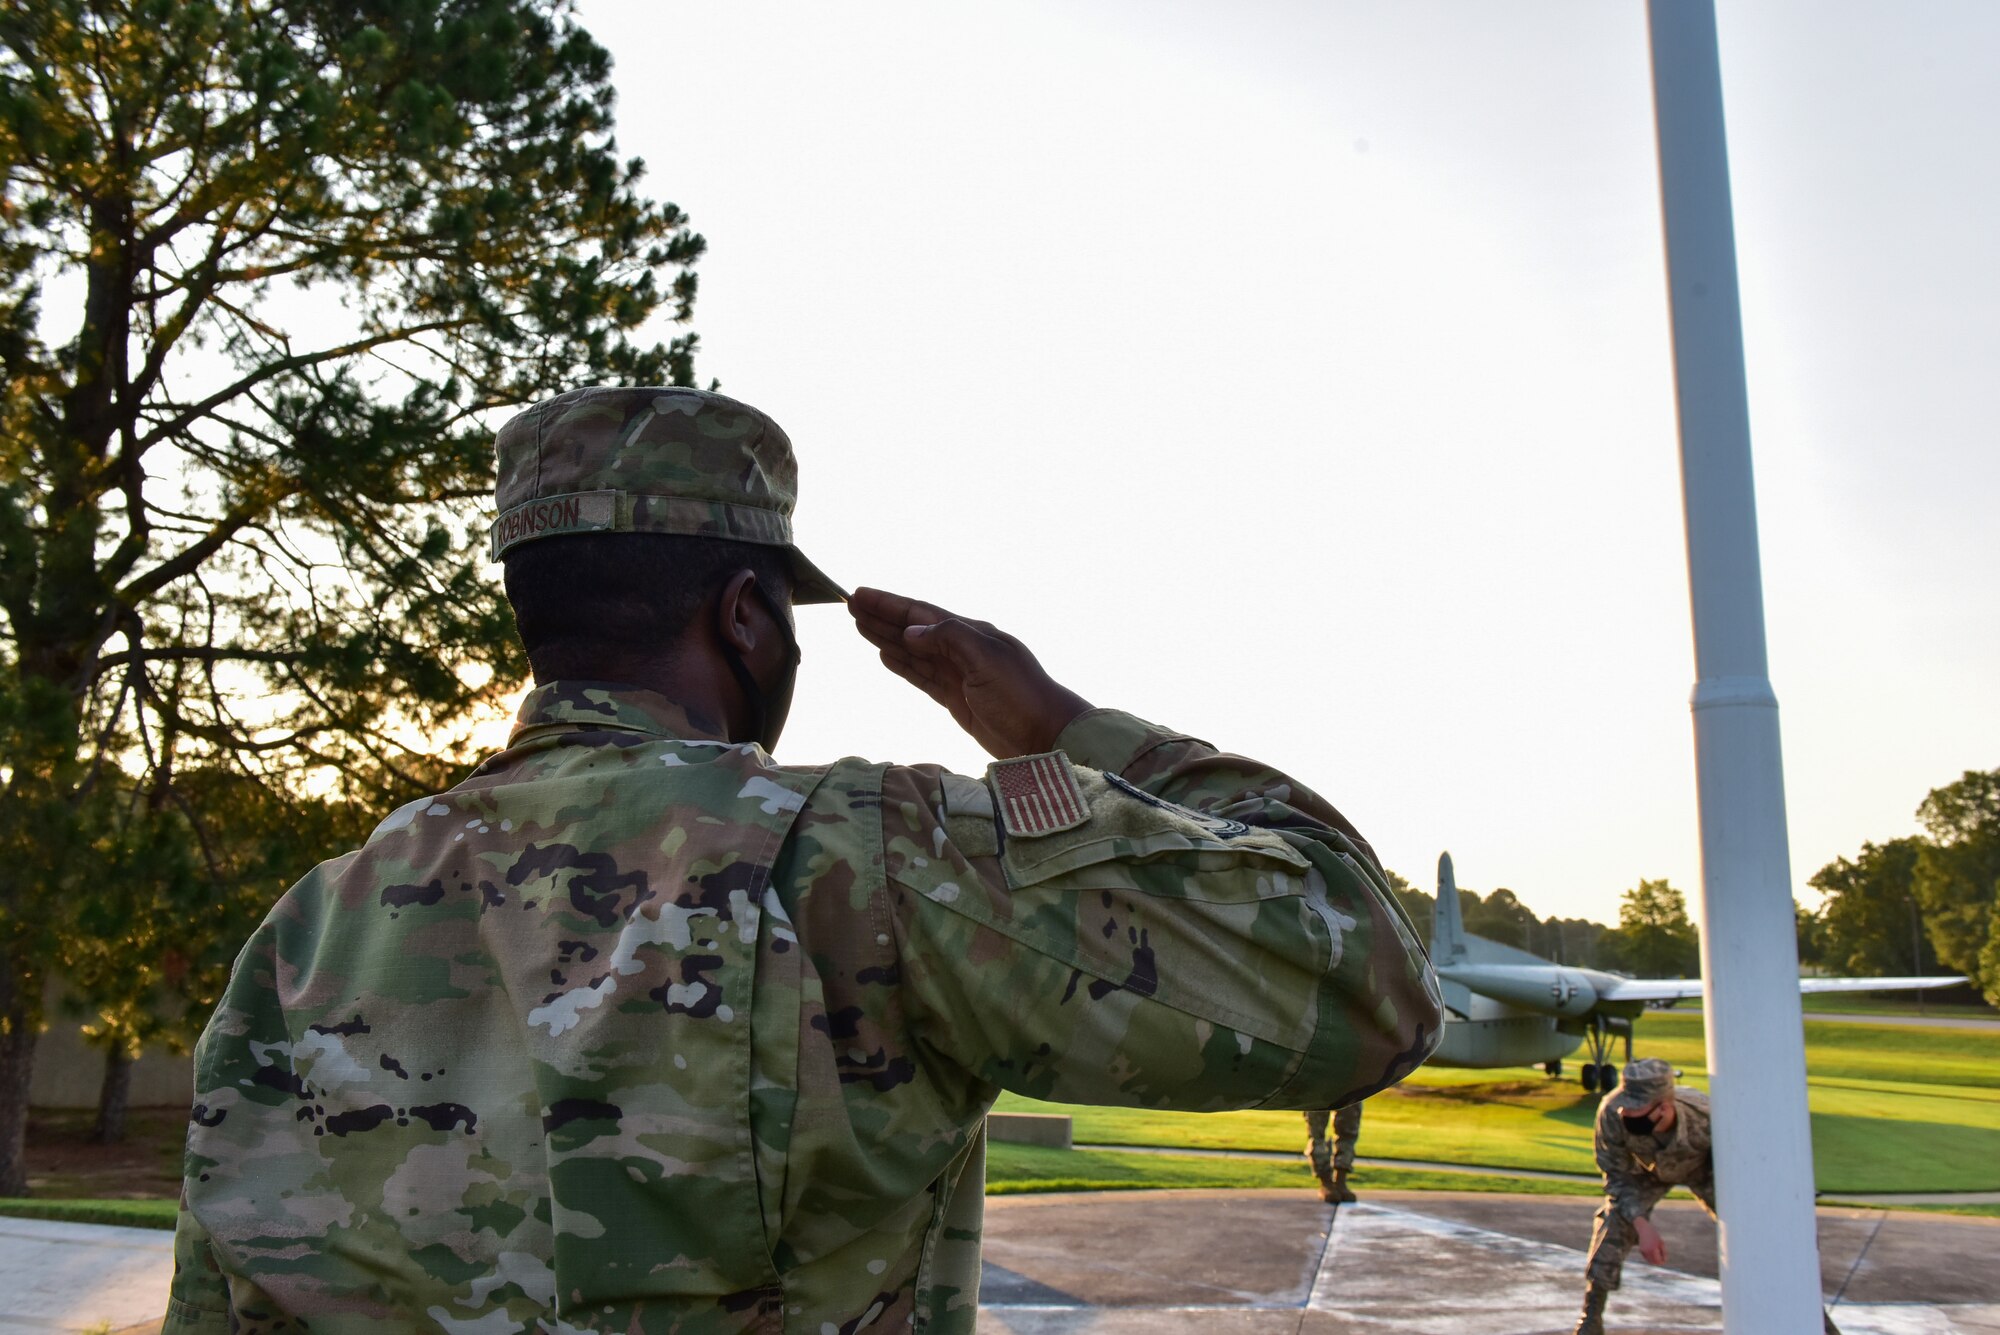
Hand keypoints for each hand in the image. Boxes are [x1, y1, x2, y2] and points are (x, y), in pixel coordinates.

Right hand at [849, 587, 1093, 758]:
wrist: (1046, 735)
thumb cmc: (1022, 695)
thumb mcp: (988, 659)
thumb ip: (949, 639)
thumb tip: (910, 631)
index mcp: (972, 633)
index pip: (922, 613)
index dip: (889, 603)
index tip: (859, 594)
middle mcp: (963, 649)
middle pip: (913, 629)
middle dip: (882, 617)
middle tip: (850, 605)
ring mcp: (959, 674)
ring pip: (914, 652)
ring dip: (887, 638)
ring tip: (859, 626)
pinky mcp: (956, 699)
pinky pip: (922, 676)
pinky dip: (903, 665)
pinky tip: (886, 655)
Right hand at [1634, 1215, 1667, 1265]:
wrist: (1644, 1229)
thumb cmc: (1654, 1236)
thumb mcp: (1661, 1243)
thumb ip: (1663, 1253)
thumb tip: (1663, 1262)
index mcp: (1654, 1249)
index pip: (1659, 1261)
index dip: (1663, 1261)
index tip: (1665, 1256)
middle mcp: (1647, 1251)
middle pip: (1654, 1262)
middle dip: (1659, 1261)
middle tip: (1662, 1255)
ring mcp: (1643, 1251)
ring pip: (1650, 1261)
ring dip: (1655, 1259)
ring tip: (1657, 1251)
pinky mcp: (1641, 1250)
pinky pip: (1647, 1257)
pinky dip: (1651, 1256)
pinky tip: (1652, 1250)